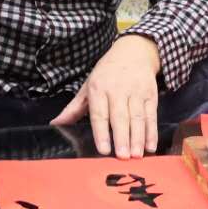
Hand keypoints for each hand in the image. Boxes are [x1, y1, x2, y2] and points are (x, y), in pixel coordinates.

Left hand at [50, 35, 160, 158]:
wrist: (134, 52)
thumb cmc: (107, 73)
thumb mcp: (88, 86)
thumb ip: (74, 108)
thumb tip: (56, 122)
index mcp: (99, 88)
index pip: (99, 113)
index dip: (101, 132)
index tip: (104, 149)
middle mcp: (118, 90)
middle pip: (120, 117)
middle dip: (122, 138)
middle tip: (123, 156)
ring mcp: (136, 92)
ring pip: (137, 117)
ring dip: (138, 137)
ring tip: (137, 155)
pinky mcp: (151, 95)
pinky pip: (151, 115)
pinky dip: (151, 132)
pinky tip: (150, 146)